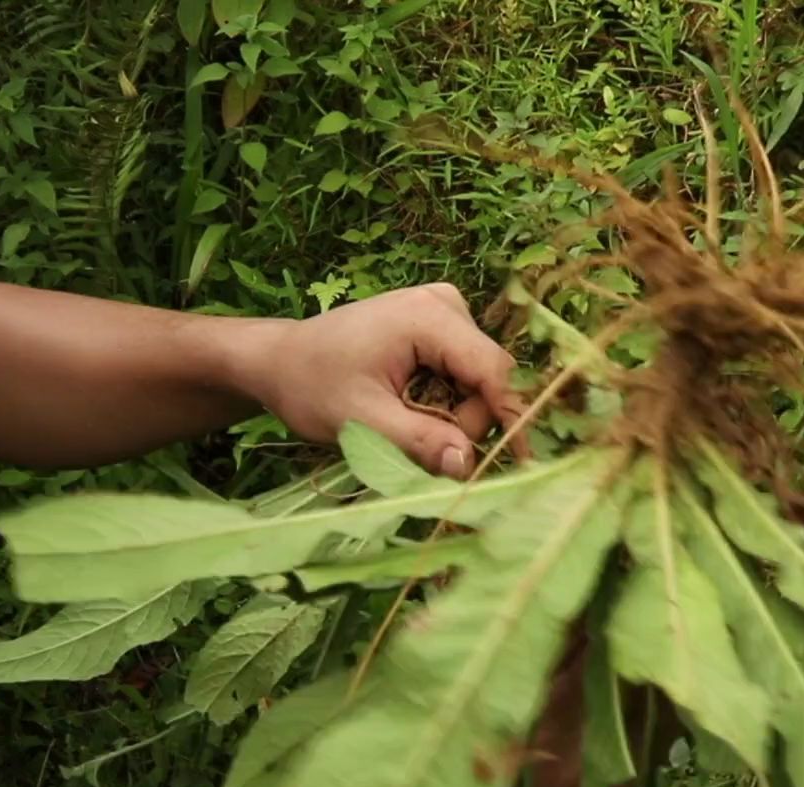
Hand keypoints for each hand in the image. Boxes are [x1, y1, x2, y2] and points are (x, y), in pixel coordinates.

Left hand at [245, 283, 523, 478]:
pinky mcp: (439, 325)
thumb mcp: (362, 421)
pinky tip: (410, 406)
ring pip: (478, 380)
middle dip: (463, 422)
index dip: (511, 418)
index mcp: (429, 316)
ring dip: (451, 415)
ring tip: (402, 422)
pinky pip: (463, 374)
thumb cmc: (312, 385)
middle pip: (487, 378)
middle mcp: (446, 304)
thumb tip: (467, 465)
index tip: (523, 462)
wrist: (280, 360)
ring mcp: (444, 310)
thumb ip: (418, 442)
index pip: (493, 371)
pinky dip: (444, 402)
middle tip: (416, 444)